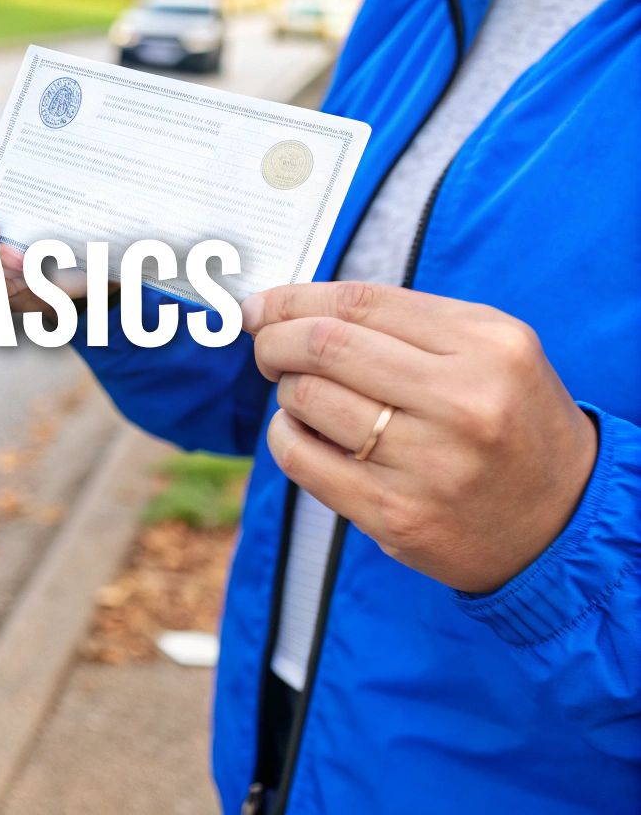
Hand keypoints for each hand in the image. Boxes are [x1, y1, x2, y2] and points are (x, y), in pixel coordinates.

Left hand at [244, 282, 598, 593]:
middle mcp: (463, 401)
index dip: (292, 299)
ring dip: (287, 391)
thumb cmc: (509, 422)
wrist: (562, 522)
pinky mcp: (396, 513)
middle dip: (275, 341)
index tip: (260, 307)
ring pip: (306, 399)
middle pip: (323, 346)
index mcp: (487, 346)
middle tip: (266, 349)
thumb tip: (291, 307)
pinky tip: (303, 433)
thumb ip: (403, 323)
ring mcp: (429, 462)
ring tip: (306, 397)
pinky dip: (284, 436)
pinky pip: (301, 458)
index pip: (359, 303)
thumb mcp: (488, 352)